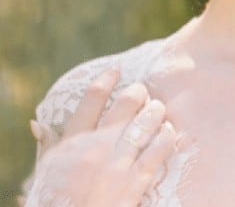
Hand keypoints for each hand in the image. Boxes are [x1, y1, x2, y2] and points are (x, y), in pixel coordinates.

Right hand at [27, 68, 176, 206]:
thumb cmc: (55, 202)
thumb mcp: (46, 173)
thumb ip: (48, 145)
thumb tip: (37, 122)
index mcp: (73, 143)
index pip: (91, 100)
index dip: (106, 80)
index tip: (116, 70)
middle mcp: (97, 147)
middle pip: (126, 104)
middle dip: (138, 92)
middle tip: (142, 91)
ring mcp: (118, 162)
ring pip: (146, 121)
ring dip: (156, 111)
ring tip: (157, 109)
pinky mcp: (136, 180)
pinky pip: (158, 149)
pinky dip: (166, 136)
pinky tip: (168, 131)